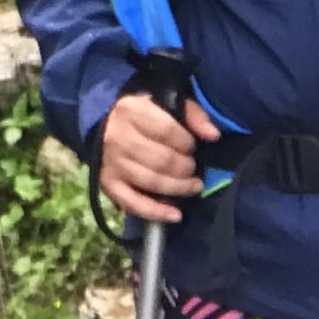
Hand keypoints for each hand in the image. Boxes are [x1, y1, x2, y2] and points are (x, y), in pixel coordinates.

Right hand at [98, 92, 221, 222]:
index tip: (192, 146)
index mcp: (131, 110)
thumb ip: (192, 114)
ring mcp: (112, 162)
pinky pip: (133, 202)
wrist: (105, 127)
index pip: (167, 131)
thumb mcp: (166, 104)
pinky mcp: (108, 183)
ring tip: (193, 186)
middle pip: (162, 160)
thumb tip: (213, 135)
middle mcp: (117, 136)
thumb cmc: (143, 116)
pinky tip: (176, 214)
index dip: (187, 143)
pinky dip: (156, 212)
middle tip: (193, 167)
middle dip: (186, 167)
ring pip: (152, 182)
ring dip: (179, 188)